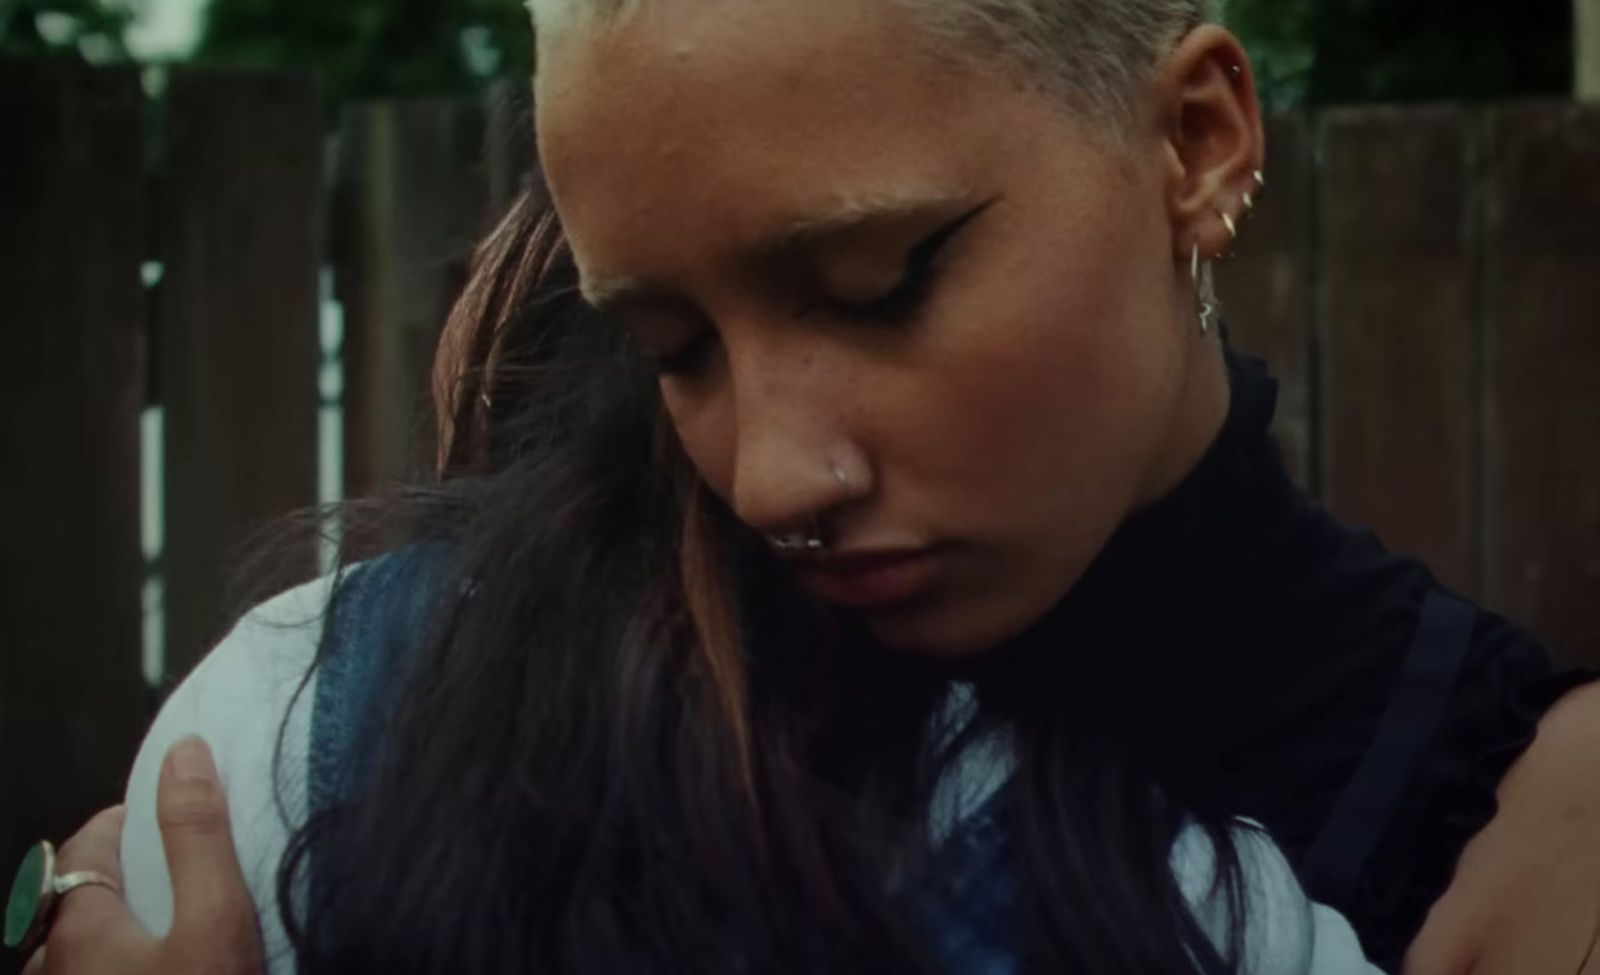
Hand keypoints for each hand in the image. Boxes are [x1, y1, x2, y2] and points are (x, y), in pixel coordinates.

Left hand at [23, 737, 264, 974]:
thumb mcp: (215, 920)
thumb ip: (198, 838)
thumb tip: (184, 753)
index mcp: (77, 925)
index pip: (88, 844)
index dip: (130, 817)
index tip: (172, 806)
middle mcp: (54, 965)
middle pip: (81, 894)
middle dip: (126, 872)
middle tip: (180, 865)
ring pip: (80, 945)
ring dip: (119, 925)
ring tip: (173, 923)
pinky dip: (121, 960)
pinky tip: (160, 965)